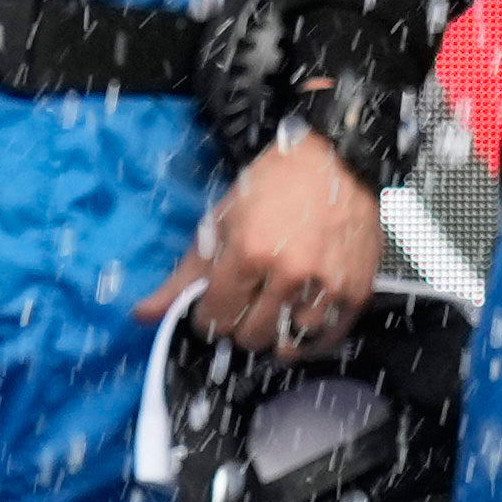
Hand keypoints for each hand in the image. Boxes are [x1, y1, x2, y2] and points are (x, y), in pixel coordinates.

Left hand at [149, 130, 383, 355]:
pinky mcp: (357, 290)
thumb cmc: (276, 185)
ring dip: (277, 329)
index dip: (208, 315)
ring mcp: (328, 284)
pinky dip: (310, 340)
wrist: (337, 159)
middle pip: (251, 336)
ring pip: (288, 341)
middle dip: (240, 323)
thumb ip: (186, 274)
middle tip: (245, 302)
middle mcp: (291, 273)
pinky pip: (328, 339)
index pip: (216, 319)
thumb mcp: (221, 221)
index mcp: (250, 252)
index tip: (214, 304)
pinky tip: (298, 324)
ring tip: (275, 306)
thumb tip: (144, 314)